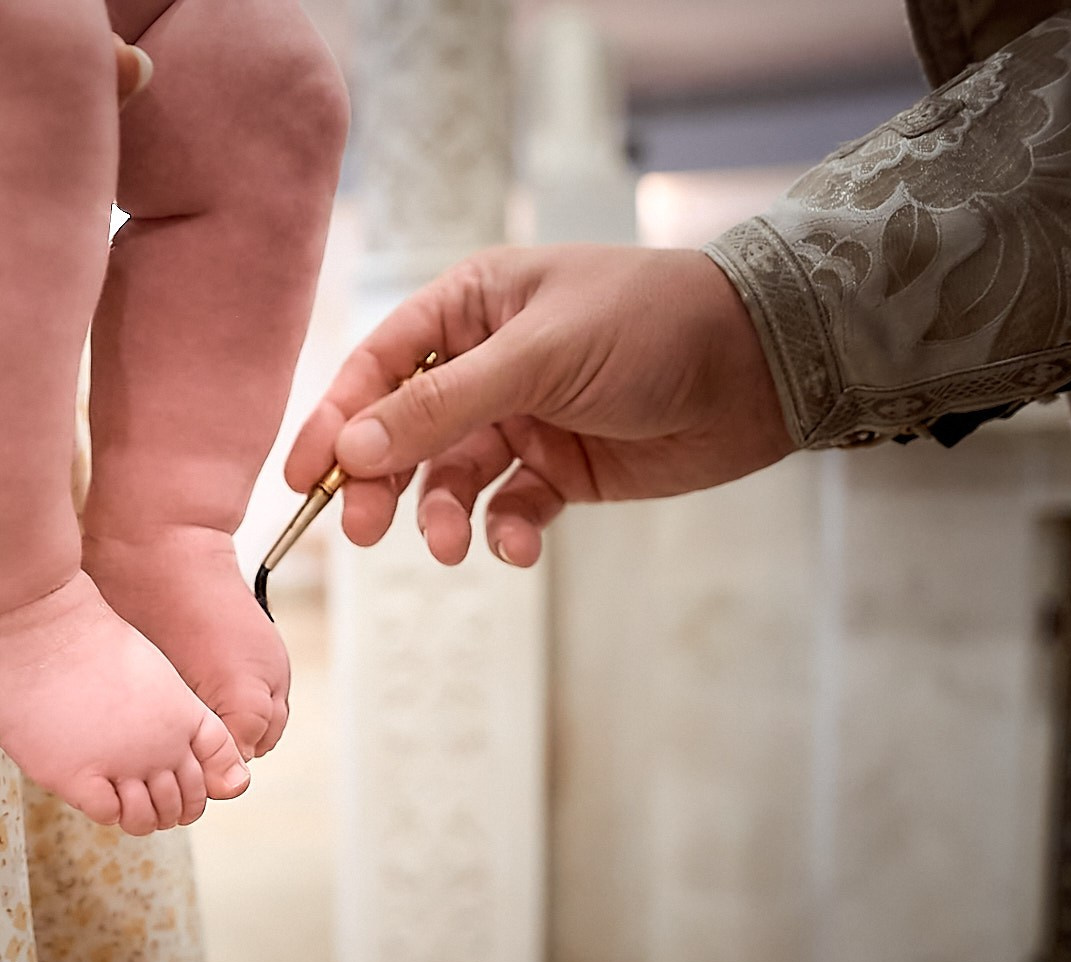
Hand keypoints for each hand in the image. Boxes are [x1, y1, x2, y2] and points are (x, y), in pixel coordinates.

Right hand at [284, 245, 796, 566]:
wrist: (766, 365)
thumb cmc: (654, 326)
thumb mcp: (538, 359)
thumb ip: (443, 406)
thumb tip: (353, 450)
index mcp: (470, 307)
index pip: (378, 365)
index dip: (336, 420)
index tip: (304, 476)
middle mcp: (486, 362)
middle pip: (402, 431)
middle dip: (381, 483)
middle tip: (362, 531)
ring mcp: (522, 417)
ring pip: (449, 478)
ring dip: (440, 516)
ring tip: (449, 546)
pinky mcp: (559, 467)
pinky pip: (507, 508)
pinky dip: (503, 531)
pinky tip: (517, 545)